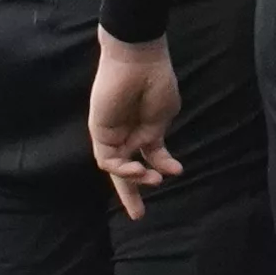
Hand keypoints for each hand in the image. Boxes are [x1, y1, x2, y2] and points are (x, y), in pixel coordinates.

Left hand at [88, 33, 183, 216]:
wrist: (138, 60)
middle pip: (127, 169)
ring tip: (150, 177)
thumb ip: (157, 142)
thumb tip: (156, 161)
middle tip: (139, 215)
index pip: (149, 156)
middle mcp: (126, 134)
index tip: (175, 174)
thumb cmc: (156, 83)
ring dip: (134, 178)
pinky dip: (121, 168)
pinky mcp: (99, 131)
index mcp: (144, 128)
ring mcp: (112, 133)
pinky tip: (136, 167)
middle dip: (132, 193)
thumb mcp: (164, 117)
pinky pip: (108, 159)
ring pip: (117, 168)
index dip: (160, 168)